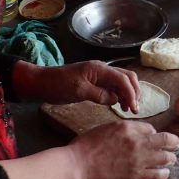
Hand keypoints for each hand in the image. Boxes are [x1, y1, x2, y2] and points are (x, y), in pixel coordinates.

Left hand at [14, 60, 140, 112]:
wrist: (43, 82)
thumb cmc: (58, 85)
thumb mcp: (79, 91)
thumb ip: (99, 94)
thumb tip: (116, 99)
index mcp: (99, 69)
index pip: (123, 79)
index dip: (131, 93)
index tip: (134, 109)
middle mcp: (102, 69)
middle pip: (127, 77)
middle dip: (134, 92)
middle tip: (135, 109)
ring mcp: (99, 75)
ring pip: (122, 81)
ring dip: (128, 93)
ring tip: (129, 109)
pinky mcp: (95, 81)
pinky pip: (113, 86)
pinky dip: (120, 94)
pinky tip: (119, 104)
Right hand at [67, 120, 178, 178]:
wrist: (78, 165)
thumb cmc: (88, 146)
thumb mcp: (107, 128)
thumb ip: (125, 129)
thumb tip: (141, 133)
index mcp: (128, 127)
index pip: (151, 128)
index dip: (153, 134)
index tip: (152, 139)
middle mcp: (137, 142)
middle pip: (166, 140)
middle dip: (172, 143)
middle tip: (174, 146)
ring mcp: (139, 160)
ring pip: (166, 158)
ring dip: (170, 158)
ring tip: (170, 160)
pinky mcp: (137, 176)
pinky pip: (159, 175)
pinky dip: (164, 173)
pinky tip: (163, 172)